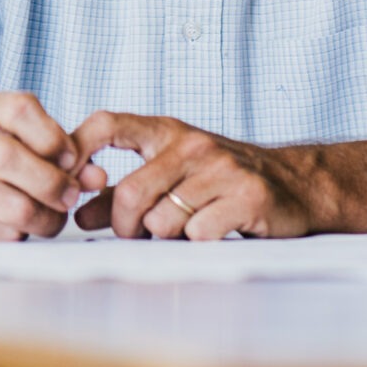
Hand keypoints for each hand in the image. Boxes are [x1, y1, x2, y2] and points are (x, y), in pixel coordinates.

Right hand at [0, 91, 105, 241]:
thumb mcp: (30, 141)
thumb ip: (68, 153)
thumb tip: (97, 178)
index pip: (20, 109)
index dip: (54, 137)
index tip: (72, 158)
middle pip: (9, 158)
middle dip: (53, 183)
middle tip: (71, 195)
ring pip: (13, 206)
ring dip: (47, 218)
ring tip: (54, 216)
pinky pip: (2, 234)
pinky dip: (24, 234)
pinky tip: (24, 226)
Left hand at [69, 111, 327, 238]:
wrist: (297, 185)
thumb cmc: (224, 182)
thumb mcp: (172, 176)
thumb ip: (122, 194)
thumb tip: (79, 214)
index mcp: (168, 132)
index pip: (108, 123)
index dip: (77, 148)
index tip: (70, 183)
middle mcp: (193, 144)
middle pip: (130, 194)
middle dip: (126, 228)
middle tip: (139, 235)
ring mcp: (222, 168)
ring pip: (162, 221)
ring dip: (166, 238)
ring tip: (186, 228)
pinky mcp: (247, 196)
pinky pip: (198, 234)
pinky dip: (199, 242)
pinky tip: (216, 230)